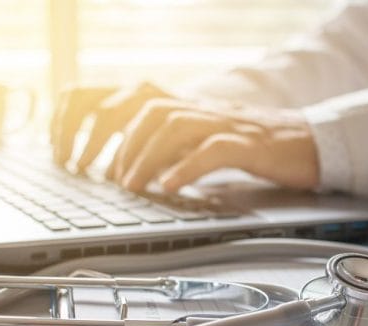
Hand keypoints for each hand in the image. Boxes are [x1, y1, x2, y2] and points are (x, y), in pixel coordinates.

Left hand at [51, 82, 319, 192]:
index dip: (82, 114)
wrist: (306, 142)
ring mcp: (221, 121)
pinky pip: (211, 149)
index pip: (118, 94)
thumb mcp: (194, 139)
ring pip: (170, 125)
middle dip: (103, 136)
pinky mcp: (247, 143)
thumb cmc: (246, 145)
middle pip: (137, 104)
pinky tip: (168, 188)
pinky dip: (185, 168)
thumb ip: (159, 142)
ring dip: (141, 156)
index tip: (61, 148)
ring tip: (129, 185)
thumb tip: (114, 163)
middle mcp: (194, 106)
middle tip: (87, 171)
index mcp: (177, 104)